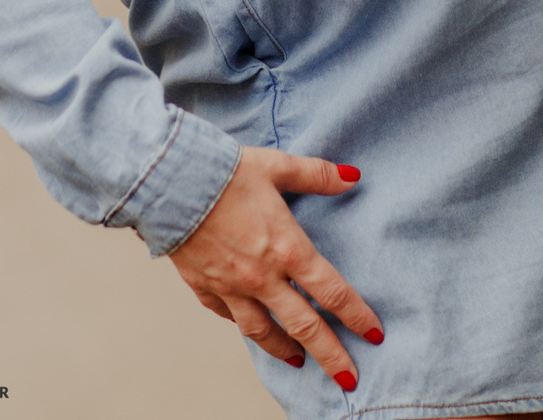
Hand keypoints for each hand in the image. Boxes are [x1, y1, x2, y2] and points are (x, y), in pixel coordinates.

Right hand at [167, 146, 382, 388]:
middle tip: (348, 377)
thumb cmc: (224, 170)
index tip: (373, 334)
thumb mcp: (277, 166)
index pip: (331, 292)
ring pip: (264, 331)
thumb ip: (316, 174)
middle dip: (330, 354)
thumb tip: (352, 176)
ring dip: (286, 350)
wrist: (168, 183)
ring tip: (301, 362)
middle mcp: (262, 277)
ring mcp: (232, 287)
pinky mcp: (204, 288)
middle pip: (304, 326)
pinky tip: (252, 328)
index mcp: (286, 248)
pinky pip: (228, 316)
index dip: (356, 315)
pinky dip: (243, 325)